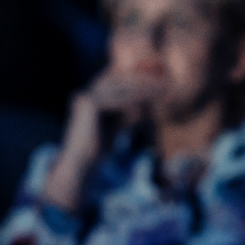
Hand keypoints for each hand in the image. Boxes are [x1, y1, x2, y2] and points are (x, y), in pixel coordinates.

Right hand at [46, 72, 166, 211]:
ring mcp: (86, 97)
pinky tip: (148, 101)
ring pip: (120, 88)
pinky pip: (116, 98)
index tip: (157, 86)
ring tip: (160, 91)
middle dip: (141, 81)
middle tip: (162, 84)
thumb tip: (142, 106)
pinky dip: (133, 98)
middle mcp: (86, 94)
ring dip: (141, 88)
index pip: (118, 84)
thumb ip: (125, 114)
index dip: (138, 82)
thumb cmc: (97, 149)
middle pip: (119, 81)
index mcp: (91, 98)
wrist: (82, 163)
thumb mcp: (115, 127)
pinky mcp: (89, 104)